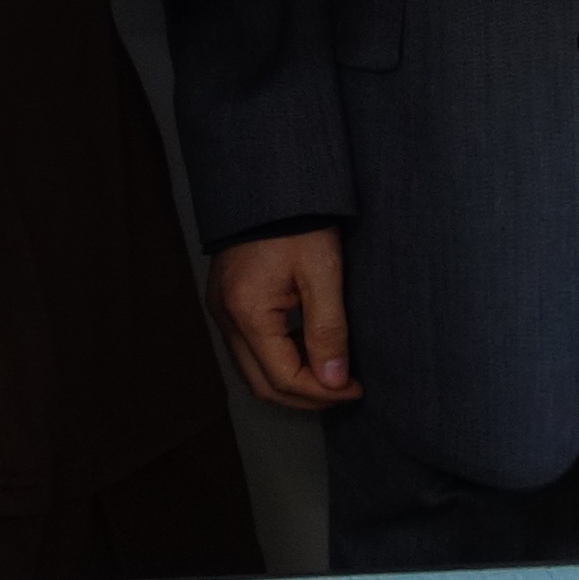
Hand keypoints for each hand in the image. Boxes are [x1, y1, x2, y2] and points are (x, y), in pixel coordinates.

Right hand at [210, 227, 353, 409]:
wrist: (270, 182)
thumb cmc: (299, 220)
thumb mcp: (323, 271)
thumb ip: (328, 329)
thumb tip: (335, 381)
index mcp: (247, 311)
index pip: (284, 377)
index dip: (323, 393)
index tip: (356, 389)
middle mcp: (225, 317)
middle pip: (263, 385)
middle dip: (306, 397)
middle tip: (345, 392)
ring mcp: (221, 310)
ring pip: (253, 372)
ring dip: (292, 382)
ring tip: (331, 376)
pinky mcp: (226, 302)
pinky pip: (249, 350)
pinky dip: (279, 361)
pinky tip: (310, 351)